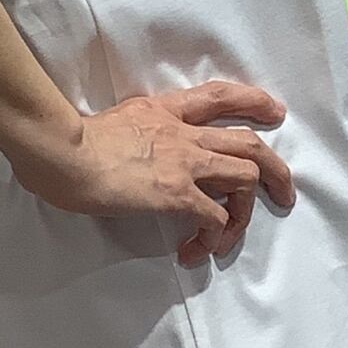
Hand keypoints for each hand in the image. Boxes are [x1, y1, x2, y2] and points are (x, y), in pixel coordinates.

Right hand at [17, 80, 294, 265]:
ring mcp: (185, 162)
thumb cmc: (71, 139)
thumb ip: (135, 131)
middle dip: (275, 169)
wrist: (62, 151)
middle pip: (249, 144)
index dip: (253, 102)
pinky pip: (215, 217)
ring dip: (245, 212)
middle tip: (284, 193)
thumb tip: (129, 148)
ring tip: (228, 239)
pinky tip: (194, 251)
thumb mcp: (114, 120)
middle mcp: (184, 132)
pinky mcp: (178, 194)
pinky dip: (213, 237)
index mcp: (165, 110)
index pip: (219, 96)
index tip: (274, 112)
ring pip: (245, 178)